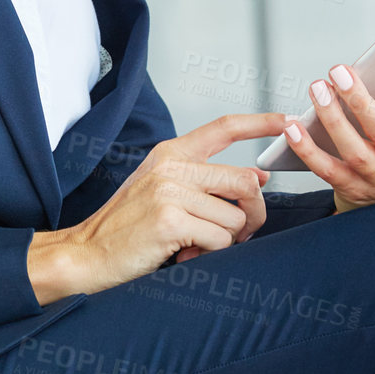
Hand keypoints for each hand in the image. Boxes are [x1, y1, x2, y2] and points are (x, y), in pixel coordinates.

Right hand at [41, 112, 286, 293]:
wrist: (87, 253)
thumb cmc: (128, 228)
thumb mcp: (163, 191)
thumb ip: (205, 181)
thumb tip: (259, 179)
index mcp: (170, 153)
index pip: (223, 128)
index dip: (260, 122)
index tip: (287, 119)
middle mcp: (171, 165)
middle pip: (245, 181)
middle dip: (252, 214)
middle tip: (236, 234)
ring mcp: (168, 190)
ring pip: (236, 217)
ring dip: (226, 241)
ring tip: (197, 245)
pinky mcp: (169, 219)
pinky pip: (221, 240)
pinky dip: (211, 254)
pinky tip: (185, 253)